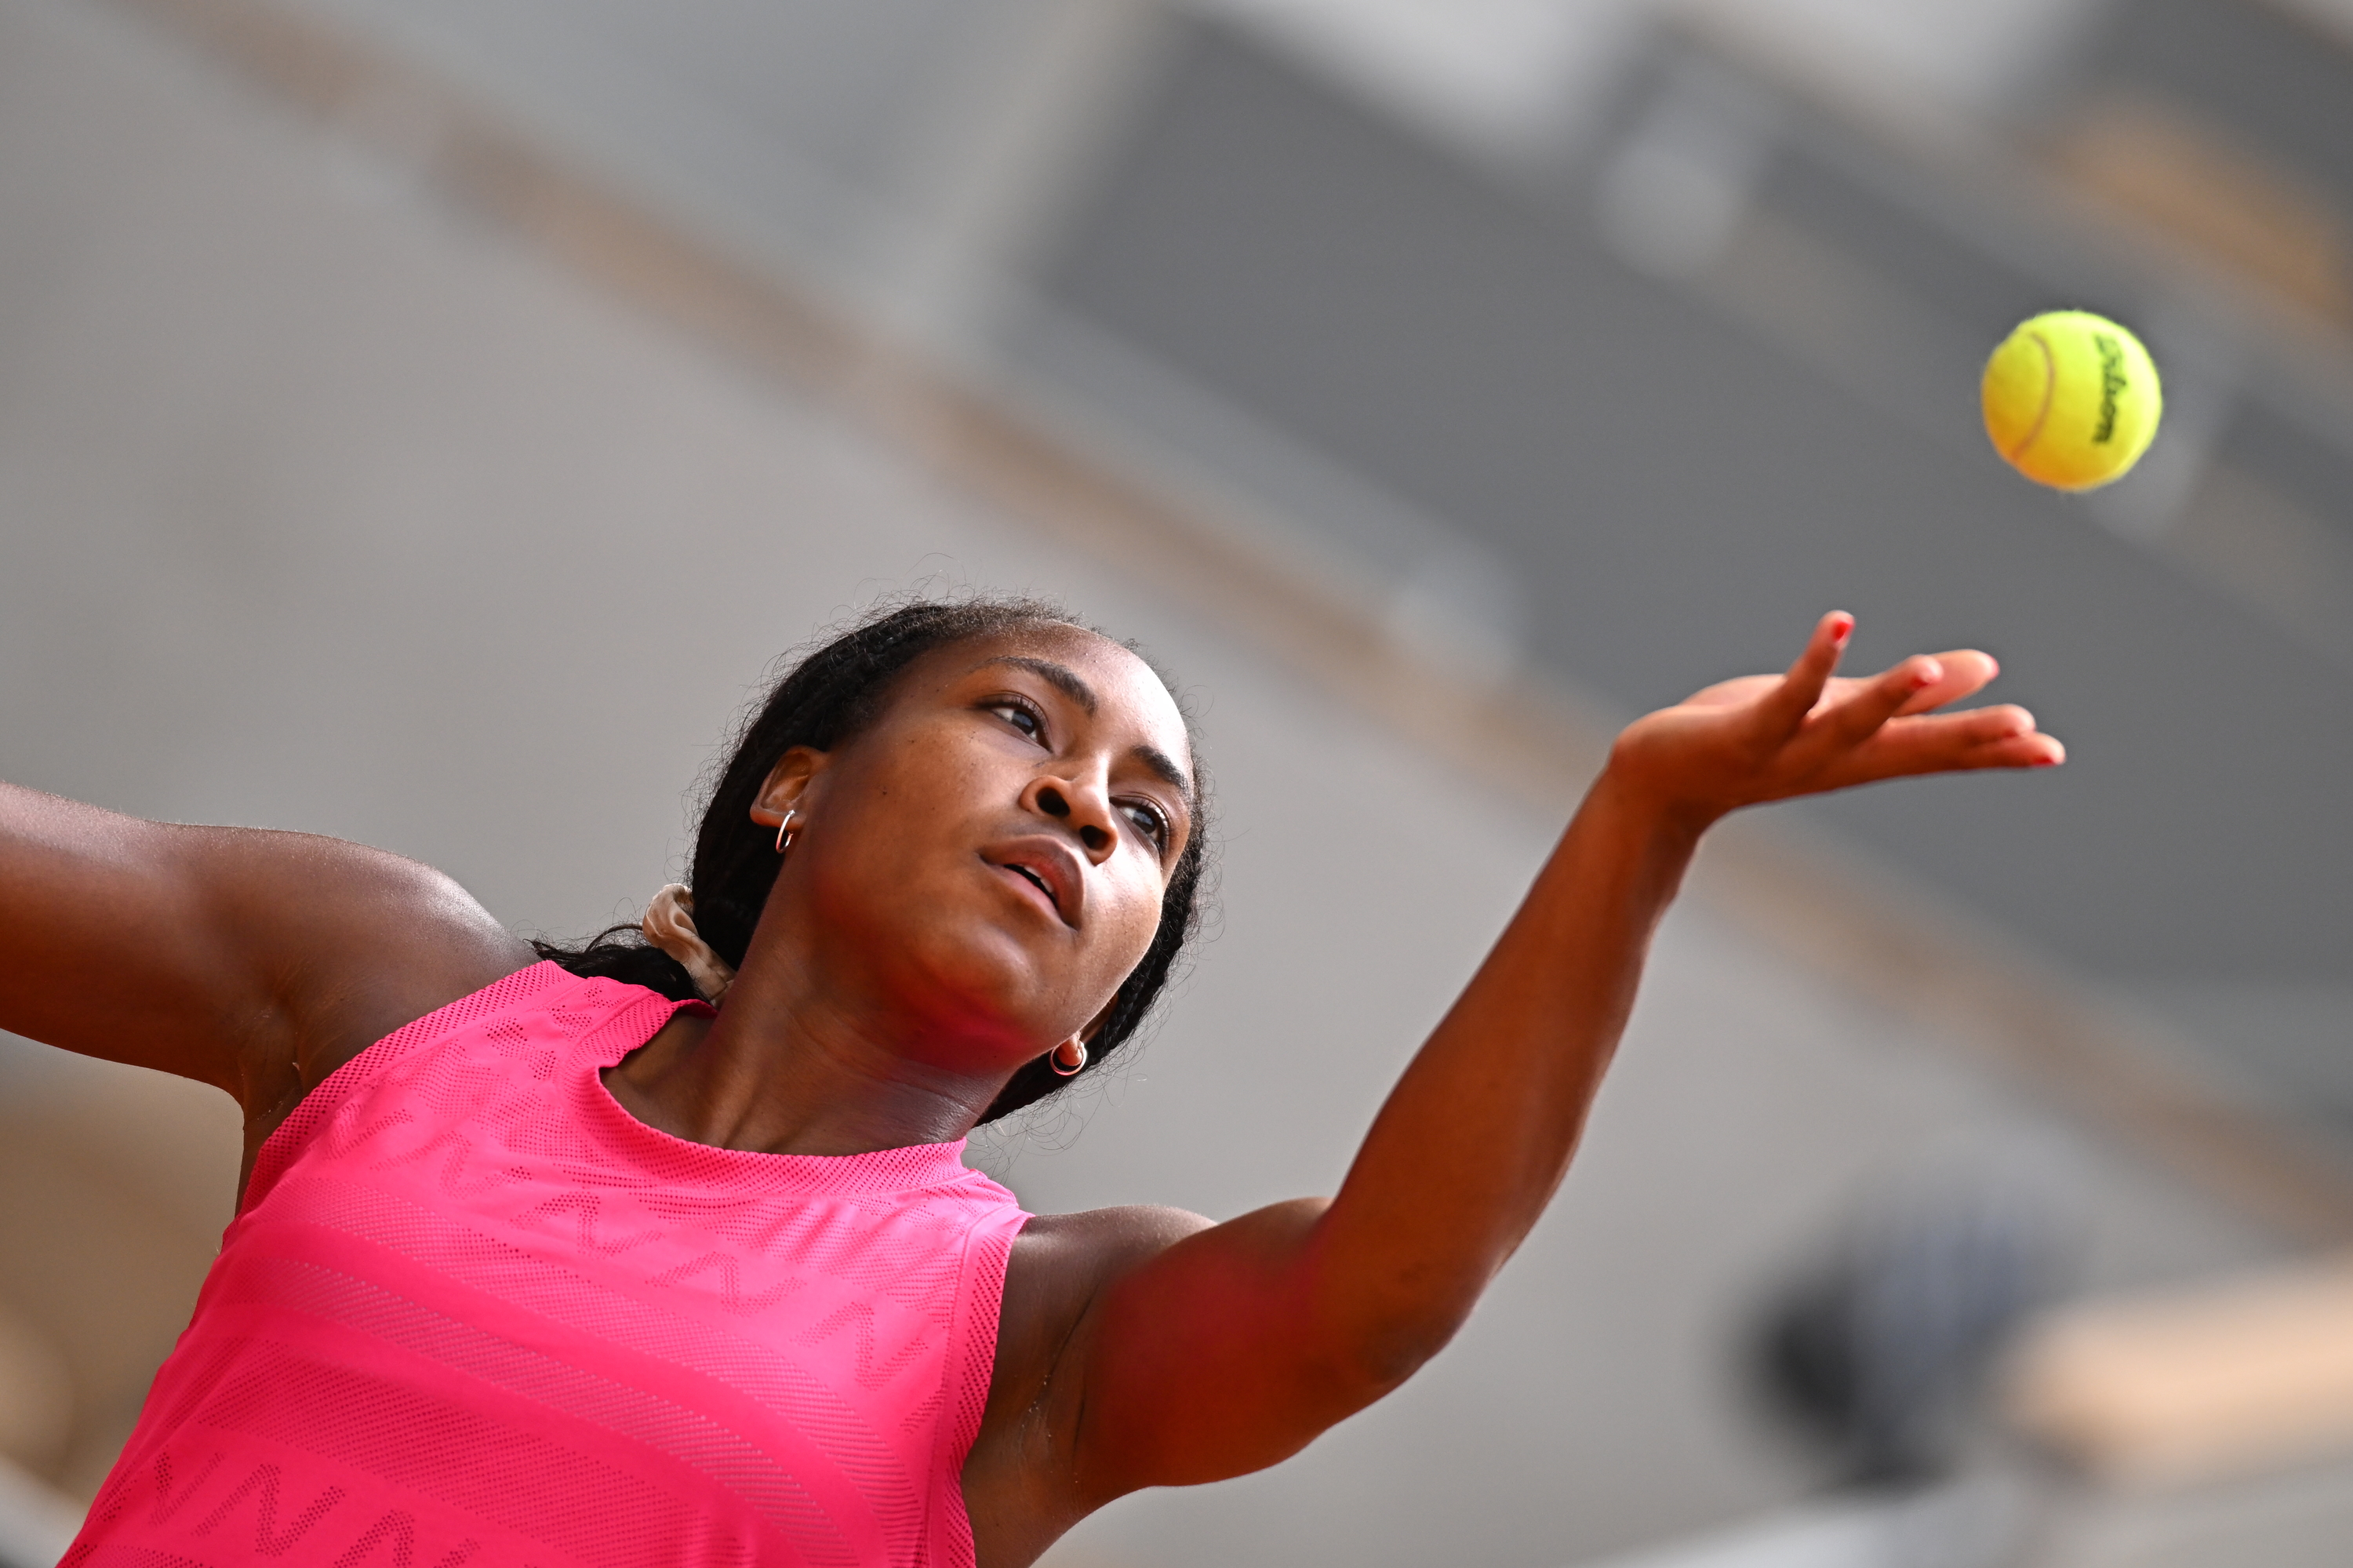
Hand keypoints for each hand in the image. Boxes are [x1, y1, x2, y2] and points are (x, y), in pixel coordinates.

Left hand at [1606, 612, 2063, 827]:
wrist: (1663, 781)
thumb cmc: (1752, 741)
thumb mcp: (1837, 713)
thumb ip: (1904, 698)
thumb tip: (1983, 668)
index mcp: (1861, 755)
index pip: (1937, 752)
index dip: (1993, 752)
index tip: (2053, 750)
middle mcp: (1833, 761)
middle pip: (1909, 749)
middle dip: (1967, 739)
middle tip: (2028, 727)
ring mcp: (1789, 751)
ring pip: (1848, 726)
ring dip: (1890, 697)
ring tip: (1927, 665)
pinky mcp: (1744, 734)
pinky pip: (1784, 697)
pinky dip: (1813, 660)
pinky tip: (1839, 621)